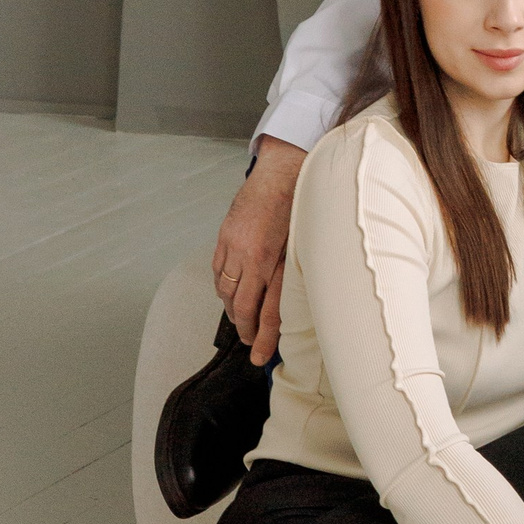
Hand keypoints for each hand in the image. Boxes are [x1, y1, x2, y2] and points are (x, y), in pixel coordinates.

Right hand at [213, 140, 305, 365]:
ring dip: (232, 308)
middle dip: (245, 327)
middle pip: (240, 304)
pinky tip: (230, 291)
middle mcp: (251, 255)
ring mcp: (234, 245)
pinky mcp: (225, 235)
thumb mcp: (305, 244)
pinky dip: (223, 285)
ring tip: (241, 320)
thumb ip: (295, 275)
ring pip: (225, 289)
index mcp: (275, 260)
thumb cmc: (302, 205)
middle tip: (250, 341)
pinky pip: (218, 269)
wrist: (285, 170)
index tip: (259, 354)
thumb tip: (293, 306)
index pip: (265, 309)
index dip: (263, 335)